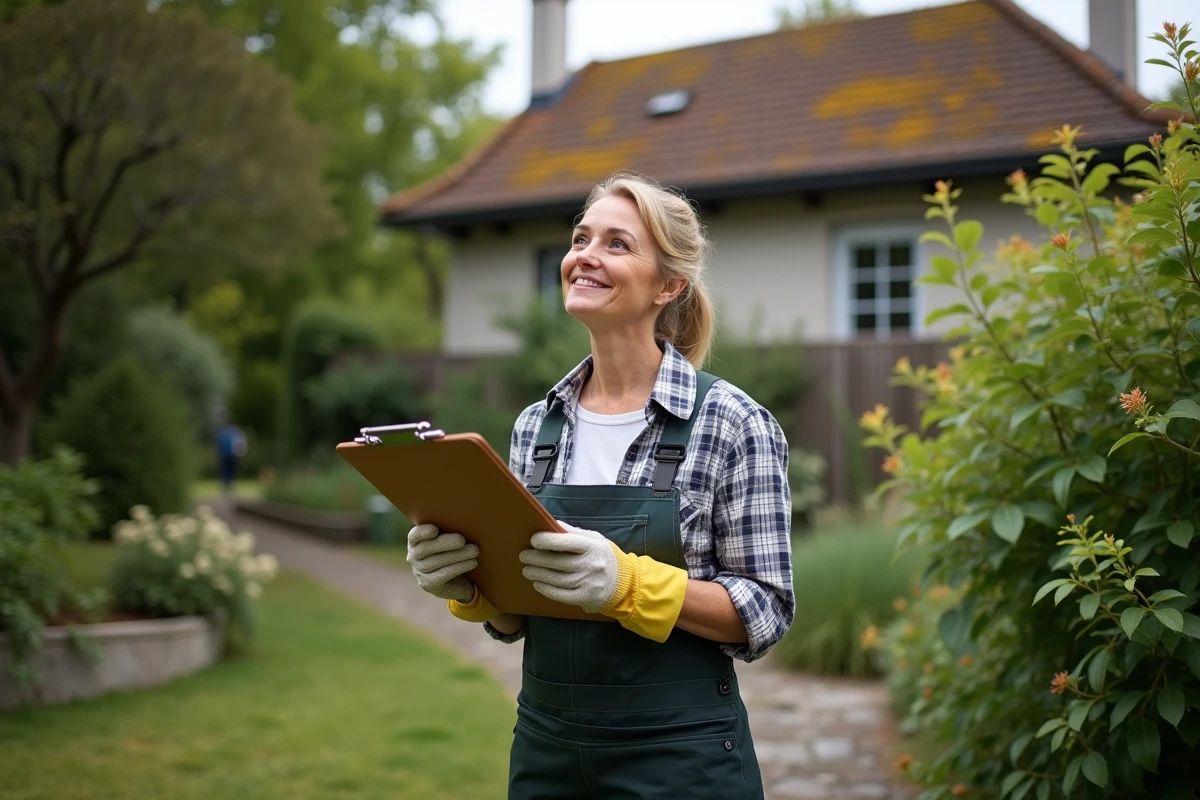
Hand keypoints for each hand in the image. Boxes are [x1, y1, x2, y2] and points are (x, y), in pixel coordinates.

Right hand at [406, 524, 477, 602]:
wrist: (456, 582)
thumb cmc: (452, 552)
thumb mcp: (448, 540)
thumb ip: (449, 530)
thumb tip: (465, 521)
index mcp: (416, 541)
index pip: (414, 535)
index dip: (423, 532)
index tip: (435, 529)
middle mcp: (413, 557)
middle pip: (426, 548)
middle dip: (445, 543)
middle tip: (462, 540)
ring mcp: (419, 572)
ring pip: (436, 562)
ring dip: (457, 555)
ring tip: (474, 550)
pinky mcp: (429, 585)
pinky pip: (443, 575)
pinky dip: (459, 567)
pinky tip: (472, 562)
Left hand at [521, 521, 689, 642]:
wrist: (627, 584)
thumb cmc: (606, 557)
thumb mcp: (595, 539)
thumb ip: (574, 533)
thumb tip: (552, 524)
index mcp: (592, 547)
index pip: (566, 542)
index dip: (547, 540)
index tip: (533, 539)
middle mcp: (590, 565)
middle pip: (557, 562)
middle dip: (536, 558)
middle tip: (524, 555)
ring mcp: (588, 583)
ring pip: (556, 579)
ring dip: (538, 574)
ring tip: (527, 569)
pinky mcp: (585, 598)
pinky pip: (560, 595)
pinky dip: (546, 589)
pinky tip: (538, 584)